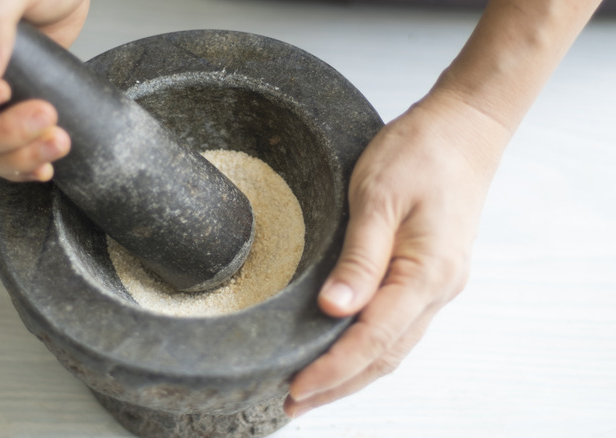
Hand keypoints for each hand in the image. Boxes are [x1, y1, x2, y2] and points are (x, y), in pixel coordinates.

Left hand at [284, 91, 509, 416]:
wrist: (464, 128)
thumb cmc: (421, 152)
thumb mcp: (379, 197)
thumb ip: (359, 258)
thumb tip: (334, 310)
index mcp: (427, 272)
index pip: (373, 338)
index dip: (333, 369)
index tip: (297, 389)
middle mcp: (438, 288)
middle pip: (385, 355)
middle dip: (340, 385)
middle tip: (294, 404)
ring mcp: (439, 284)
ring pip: (394, 346)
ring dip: (354, 372)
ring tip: (313, 390)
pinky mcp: (431, 275)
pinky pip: (399, 326)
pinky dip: (370, 349)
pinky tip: (346, 353)